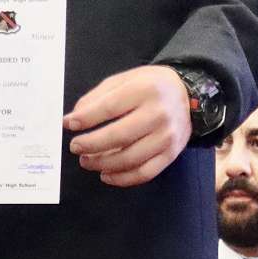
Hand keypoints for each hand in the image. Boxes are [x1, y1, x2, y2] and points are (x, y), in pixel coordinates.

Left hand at [65, 65, 192, 186]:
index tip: (68, 124)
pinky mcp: (171, 154)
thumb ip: (98, 96)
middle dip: (90, 145)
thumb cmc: (151, 86)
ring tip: (87, 160)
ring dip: (101, 163)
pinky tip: (106, 174)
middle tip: (75, 147)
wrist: (189, 95)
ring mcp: (167, 136)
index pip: (109, 108)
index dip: (85, 119)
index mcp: (145, 90)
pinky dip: (121, 179)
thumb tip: (75, 118)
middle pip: (118, 136)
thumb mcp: (125, 79)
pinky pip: (144, 173)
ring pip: (129, 159)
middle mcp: (159, 114)